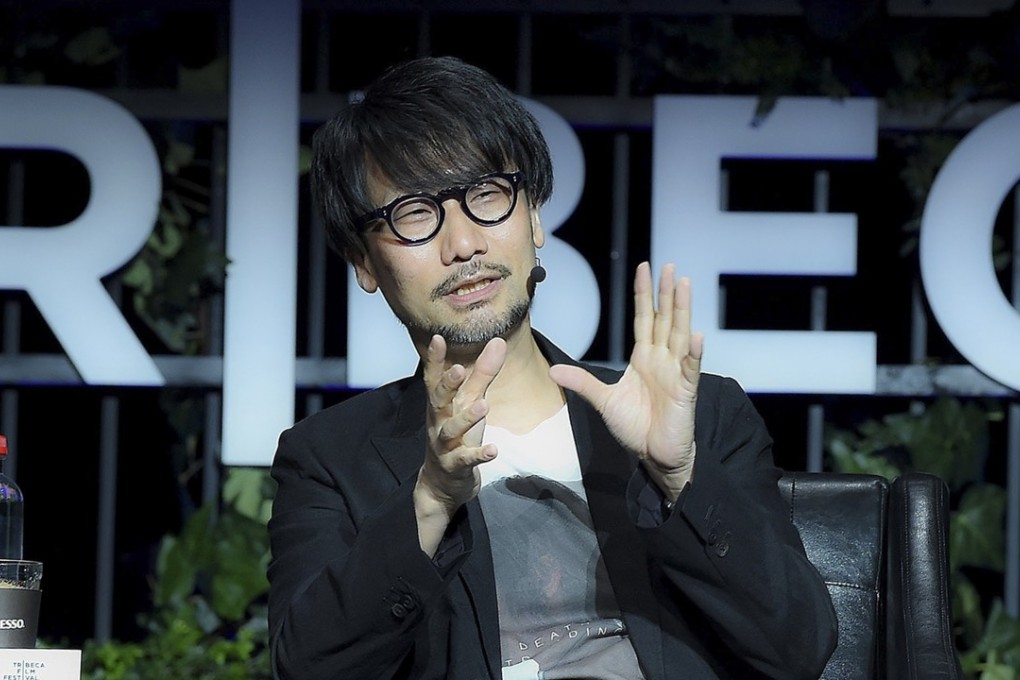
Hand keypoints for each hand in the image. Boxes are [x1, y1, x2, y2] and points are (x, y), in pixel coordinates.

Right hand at [416, 335, 505, 522]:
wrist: (442, 483)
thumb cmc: (457, 435)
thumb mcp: (470, 402)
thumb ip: (483, 374)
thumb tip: (499, 342)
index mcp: (440, 404)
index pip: (435, 379)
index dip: (435, 360)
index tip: (438, 338)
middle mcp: (438, 422)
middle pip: (438, 401)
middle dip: (447, 385)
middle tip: (459, 370)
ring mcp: (444, 445)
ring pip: (451, 430)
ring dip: (466, 418)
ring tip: (483, 406)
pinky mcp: (455, 466)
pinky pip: (465, 460)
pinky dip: (479, 455)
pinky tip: (493, 450)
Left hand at [549, 262, 702, 501]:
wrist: (655, 456)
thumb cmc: (635, 427)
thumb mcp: (604, 401)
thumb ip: (582, 383)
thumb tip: (554, 371)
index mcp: (644, 358)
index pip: (644, 318)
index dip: (644, 294)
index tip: (644, 268)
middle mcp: (662, 360)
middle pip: (664, 319)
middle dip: (665, 293)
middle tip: (668, 266)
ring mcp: (676, 373)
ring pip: (679, 334)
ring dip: (682, 310)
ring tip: (683, 284)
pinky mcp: (685, 391)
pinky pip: (690, 368)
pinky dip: (693, 352)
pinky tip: (695, 335)